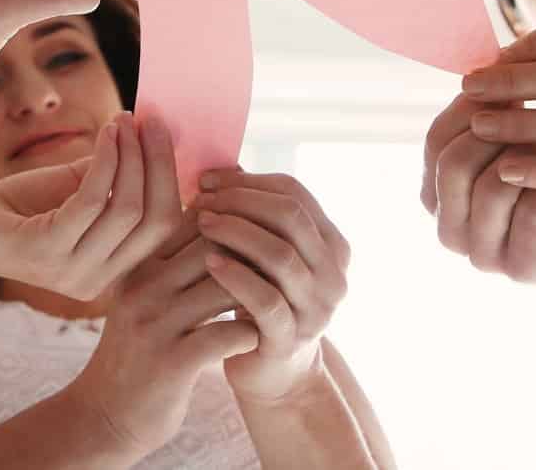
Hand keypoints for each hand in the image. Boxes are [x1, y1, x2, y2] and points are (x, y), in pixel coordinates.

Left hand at [0, 112, 184, 298]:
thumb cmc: (16, 208)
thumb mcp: (75, 190)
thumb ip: (113, 173)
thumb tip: (151, 132)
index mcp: (110, 272)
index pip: (164, 229)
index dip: (171, 178)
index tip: (164, 133)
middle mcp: (96, 283)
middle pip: (155, 221)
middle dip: (158, 164)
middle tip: (151, 121)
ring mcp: (72, 272)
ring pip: (127, 209)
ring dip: (130, 155)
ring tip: (124, 120)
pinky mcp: (45, 252)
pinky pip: (92, 201)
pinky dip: (105, 161)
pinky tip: (105, 132)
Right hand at [63, 234, 258, 457]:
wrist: (107, 415)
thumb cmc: (138, 350)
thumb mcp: (144, 298)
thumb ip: (174, 264)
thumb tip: (220, 221)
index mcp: (140, 265)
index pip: (196, 220)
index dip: (236, 224)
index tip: (261, 240)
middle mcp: (143, 287)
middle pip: (212, 245)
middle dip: (252, 254)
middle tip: (278, 268)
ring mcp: (155, 324)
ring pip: (223, 286)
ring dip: (256, 292)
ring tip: (273, 302)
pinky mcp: (171, 363)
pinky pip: (225, 334)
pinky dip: (248, 333)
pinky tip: (255, 339)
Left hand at [192, 169, 349, 402]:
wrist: (269, 370)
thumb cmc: (260, 298)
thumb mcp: (262, 252)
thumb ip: (252, 213)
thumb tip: (222, 166)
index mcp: (331, 244)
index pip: (295, 193)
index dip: (249, 181)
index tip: (207, 179)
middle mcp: (333, 274)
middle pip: (290, 217)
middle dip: (241, 201)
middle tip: (201, 199)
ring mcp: (316, 308)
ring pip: (281, 254)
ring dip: (236, 231)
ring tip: (201, 222)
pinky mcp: (291, 338)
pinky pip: (266, 300)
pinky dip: (236, 275)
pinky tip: (209, 261)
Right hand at [421, 93, 535, 298]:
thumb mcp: (509, 153)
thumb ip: (491, 121)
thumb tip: (492, 63)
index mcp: (435, 198)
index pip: (434, 141)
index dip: (469, 107)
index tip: (506, 82)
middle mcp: (448, 231)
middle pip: (453, 165)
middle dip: (495, 131)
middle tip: (532, 110)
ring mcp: (482, 256)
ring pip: (492, 187)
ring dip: (529, 154)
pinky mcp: (522, 269)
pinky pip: (533, 213)